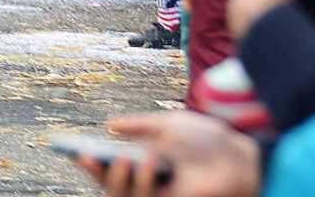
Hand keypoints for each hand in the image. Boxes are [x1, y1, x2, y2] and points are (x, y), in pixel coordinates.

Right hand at [77, 112, 260, 196]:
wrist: (236, 153)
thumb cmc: (205, 139)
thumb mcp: (166, 124)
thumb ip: (138, 125)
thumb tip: (110, 125)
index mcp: (144, 162)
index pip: (110, 168)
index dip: (92, 164)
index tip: (78, 151)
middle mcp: (148, 181)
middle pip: (111, 187)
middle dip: (99, 174)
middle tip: (90, 156)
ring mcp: (159, 193)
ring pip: (123, 196)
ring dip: (118, 179)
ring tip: (121, 158)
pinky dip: (141, 182)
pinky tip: (143, 161)